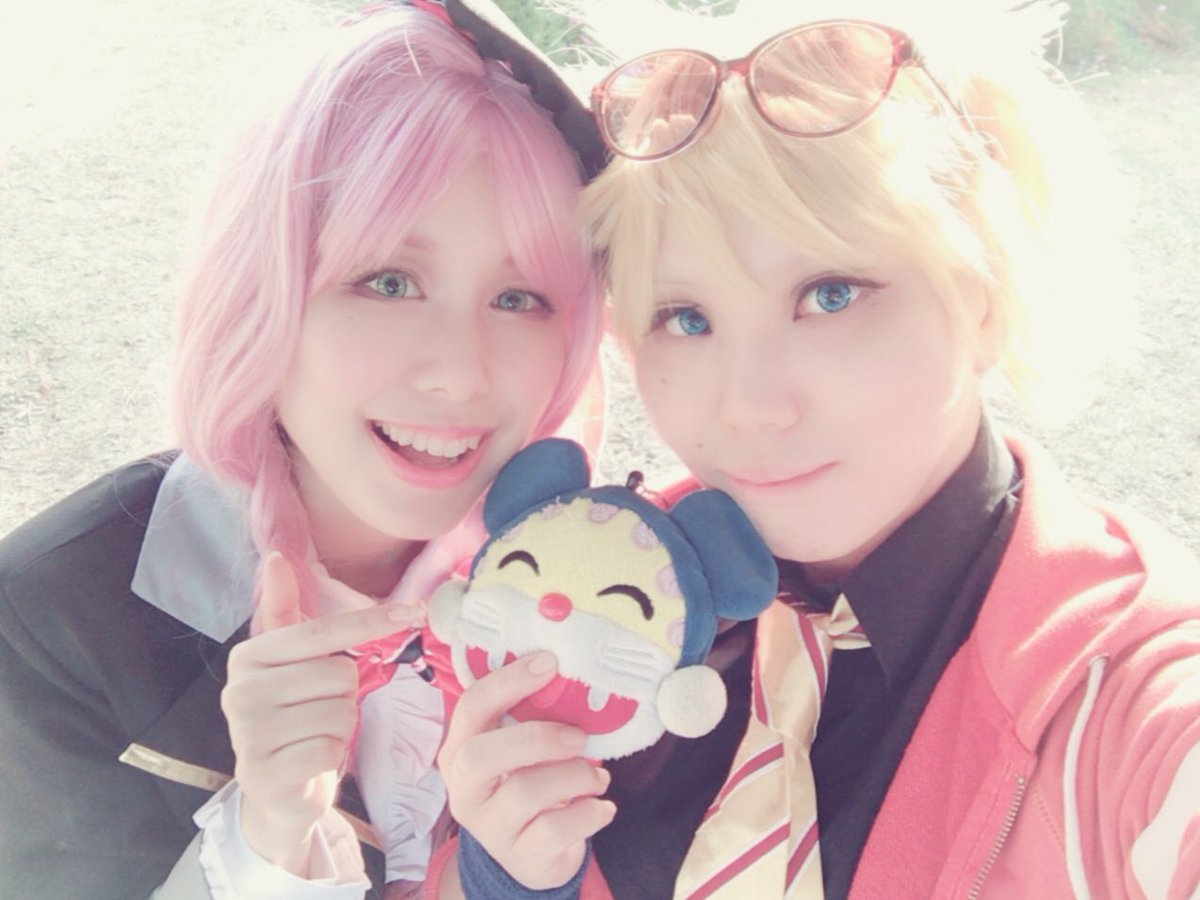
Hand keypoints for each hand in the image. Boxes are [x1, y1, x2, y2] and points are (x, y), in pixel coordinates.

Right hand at [221, 552, 418, 874]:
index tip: (413, 612)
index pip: (321, 632)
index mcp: (249, 656)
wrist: (275, 790)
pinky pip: (329, 749)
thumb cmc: (291, 714)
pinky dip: (331, 755)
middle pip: (339, 674)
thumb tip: (275, 557)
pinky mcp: (264, 774)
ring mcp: (248, 735)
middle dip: (344, 694)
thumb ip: (283, 609)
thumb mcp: (287, 660)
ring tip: (314, 734)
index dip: (370, 622)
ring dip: (340, 727)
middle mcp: (241, 691)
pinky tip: (310, 760)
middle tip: (319, 709)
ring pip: (340, 712)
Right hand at [437, 653, 615, 890]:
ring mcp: (489, 826)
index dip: (508, 681)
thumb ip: (531, 717)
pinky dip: (589, 812)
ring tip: (598, 777)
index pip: (471, 706)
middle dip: (537, 738)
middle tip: (579, 737)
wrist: (533, 854)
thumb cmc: (528, 782)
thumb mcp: (519, 750)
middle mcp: (464, 789)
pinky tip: (602, 807)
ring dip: (575, 776)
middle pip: (480, 756)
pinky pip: (555, 829)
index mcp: (460, 749)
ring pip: (525, 792)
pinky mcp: (520, 855)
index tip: (549, 662)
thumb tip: (573, 677)